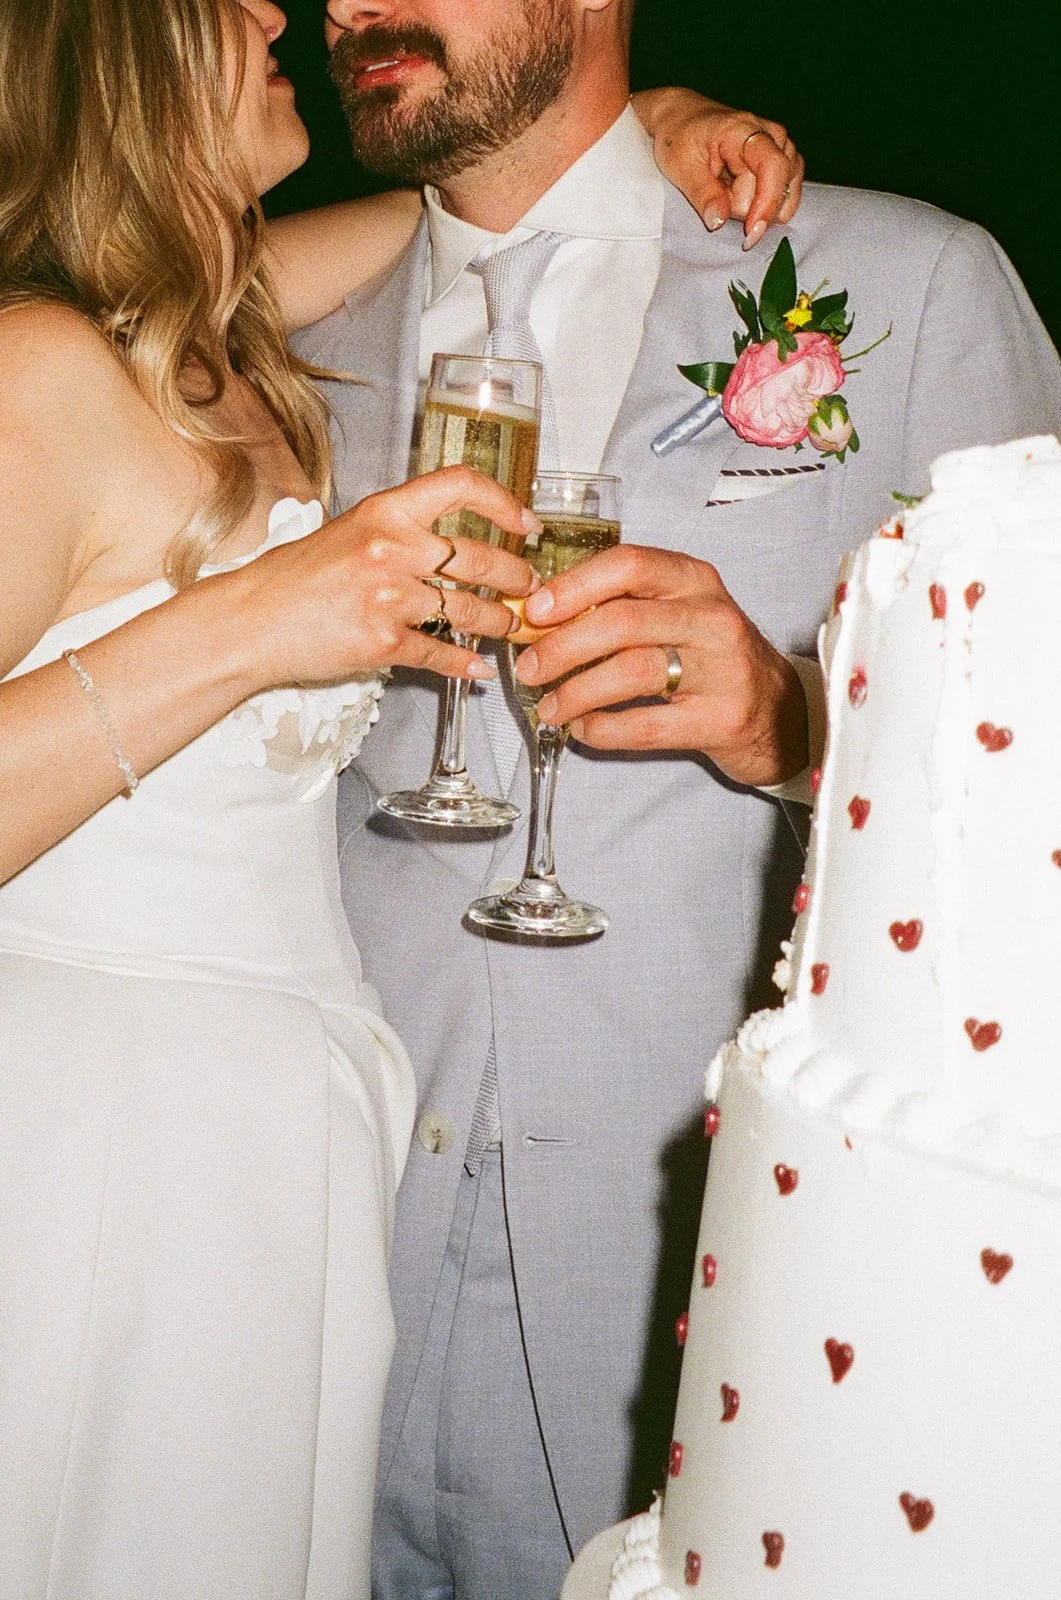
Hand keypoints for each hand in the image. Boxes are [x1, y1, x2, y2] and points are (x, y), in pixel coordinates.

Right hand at [227, 466, 537, 691]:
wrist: (252, 621)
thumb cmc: (295, 578)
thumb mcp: (349, 532)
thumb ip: (399, 533)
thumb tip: (450, 546)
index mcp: (385, 512)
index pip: (461, 486)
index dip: (505, 503)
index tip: (526, 524)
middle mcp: (393, 549)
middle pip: (482, 559)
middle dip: (517, 578)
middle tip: (528, 588)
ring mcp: (391, 598)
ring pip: (471, 612)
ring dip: (500, 624)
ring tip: (509, 628)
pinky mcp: (385, 642)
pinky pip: (442, 654)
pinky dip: (465, 664)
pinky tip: (477, 668)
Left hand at [515, 544, 807, 786]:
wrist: (781, 712)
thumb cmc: (713, 659)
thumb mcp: (679, 614)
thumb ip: (623, 607)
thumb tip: (541, 617)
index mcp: (695, 581)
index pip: (629, 565)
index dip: (574, 587)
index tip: (534, 611)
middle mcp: (712, 618)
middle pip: (622, 621)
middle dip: (562, 647)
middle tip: (528, 668)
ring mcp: (722, 670)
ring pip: (632, 672)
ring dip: (576, 692)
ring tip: (549, 708)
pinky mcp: (722, 719)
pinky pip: (647, 724)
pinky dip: (604, 729)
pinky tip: (584, 729)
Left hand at [632, 88, 803, 248]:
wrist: (682, 119)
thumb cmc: (680, 138)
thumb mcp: (681, 167)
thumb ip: (703, 195)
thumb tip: (719, 222)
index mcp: (745, 129)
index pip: (772, 168)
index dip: (767, 203)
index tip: (751, 231)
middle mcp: (772, 134)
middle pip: (774, 189)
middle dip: (746, 205)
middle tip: (717, 191)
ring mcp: (782, 147)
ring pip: (784, 195)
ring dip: (755, 204)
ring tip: (728, 188)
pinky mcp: (784, 160)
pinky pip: (785, 194)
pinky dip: (763, 202)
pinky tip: (741, 192)